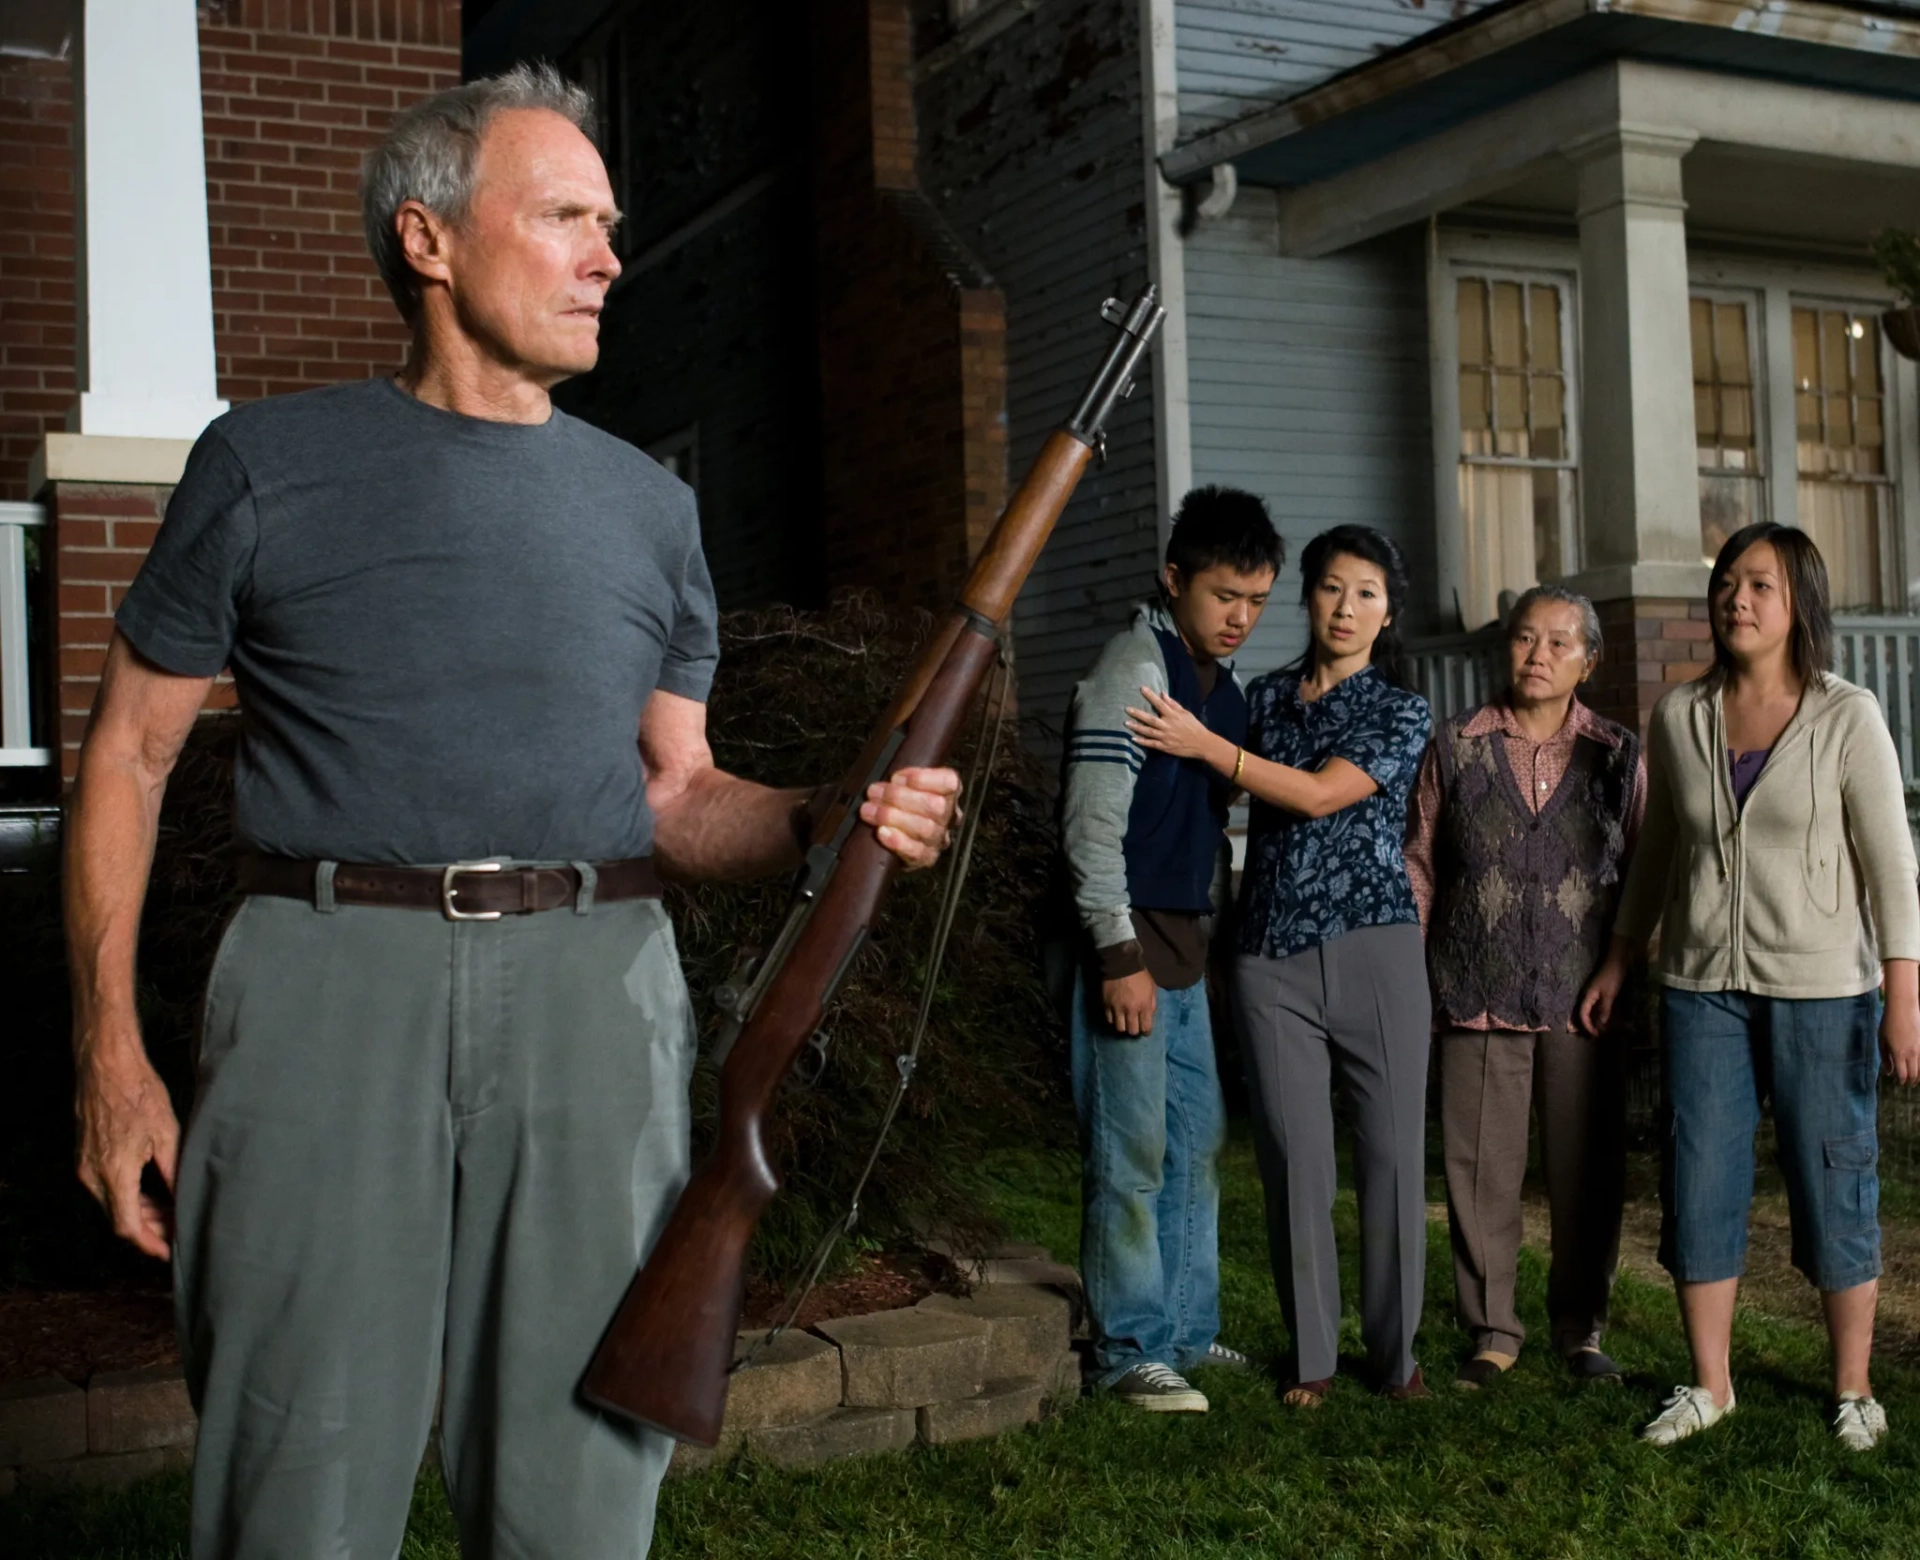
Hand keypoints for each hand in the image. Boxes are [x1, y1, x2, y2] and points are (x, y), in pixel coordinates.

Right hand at [74, 1022, 178, 1259]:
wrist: (106, 1065)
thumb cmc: (138, 1093)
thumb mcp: (166, 1134)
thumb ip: (173, 1173)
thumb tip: (184, 1201)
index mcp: (114, 1174)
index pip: (128, 1226)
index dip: (150, 1243)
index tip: (170, 1252)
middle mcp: (93, 1176)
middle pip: (120, 1218)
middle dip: (150, 1230)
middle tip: (178, 1231)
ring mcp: (85, 1166)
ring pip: (113, 1204)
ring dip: (140, 1212)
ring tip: (171, 1213)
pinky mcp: (85, 1157)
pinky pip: (107, 1188)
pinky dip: (129, 1195)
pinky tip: (153, 1192)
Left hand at [862, 765, 961, 869]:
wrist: (895, 840)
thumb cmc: (899, 806)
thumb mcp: (902, 786)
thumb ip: (900, 780)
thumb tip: (883, 781)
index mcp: (947, 792)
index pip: (949, 781)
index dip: (924, 778)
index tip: (896, 777)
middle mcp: (948, 816)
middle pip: (935, 805)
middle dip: (900, 797)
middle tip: (874, 793)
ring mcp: (939, 838)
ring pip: (925, 828)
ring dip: (892, 817)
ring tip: (869, 811)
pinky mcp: (927, 858)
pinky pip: (917, 852)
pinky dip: (898, 841)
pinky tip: (882, 832)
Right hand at [1102, 970, 1157, 1035]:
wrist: (1121, 964)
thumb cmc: (1140, 975)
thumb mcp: (1152, 988)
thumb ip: (1152, 1004)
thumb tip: (1149, 1016)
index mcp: (1144, 1005)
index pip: (1146, 1028)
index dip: (1146, 1031)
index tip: (1145, 1030)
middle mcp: (1131, 1010)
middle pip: (1132, 1031)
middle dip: (1135, 1031)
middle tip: (1134, 1026)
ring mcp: (1117, 1008)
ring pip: (1120, 1028)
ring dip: (1123, 1026)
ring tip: (1124, 1021)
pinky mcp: (1107, 1005)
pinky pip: (1110, 1019)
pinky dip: (1113, 1019)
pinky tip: (1116, 1015)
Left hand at [1125, 686, 1222, 762]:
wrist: (1202, 744)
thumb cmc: (1194, 726)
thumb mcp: (1185, 713)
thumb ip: (1173, 704)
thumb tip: (1162, 694)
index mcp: (1173, 716)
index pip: (1160, 703)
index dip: (1150, 696)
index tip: (1142, 688)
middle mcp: (1168, 726)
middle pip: (1150, 719)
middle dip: (1138, 714)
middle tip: (1127, 709)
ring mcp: (1165, 737)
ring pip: (1148, 731)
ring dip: (1137, 727)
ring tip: (1126, 723)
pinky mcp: (1165, 747)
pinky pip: (1152, 744)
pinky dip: (1142, 742)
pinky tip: (1133, 739)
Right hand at [1577, 943, 1630, 1036]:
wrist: (1617, 962)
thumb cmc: (1612, 976)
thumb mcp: (1610, 994)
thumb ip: (1605, 1009)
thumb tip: (1601, 1024)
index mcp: (1588, 996)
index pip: (1583, 1013)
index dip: (1587, 1025)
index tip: (1594, 1034)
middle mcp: (1588, 996)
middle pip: (1585, 1013)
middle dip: (1590, 1025)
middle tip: (1599, 1035)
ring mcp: (1594, 995)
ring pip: (1591, 1011)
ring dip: (1596, 1020)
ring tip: (1603, 1030)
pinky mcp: (1601, 994)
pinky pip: (1597, 1007)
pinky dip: (1600, 1014)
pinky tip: (1606, 1019)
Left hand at [1882, 960, 1919, 1084]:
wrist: (1902, 1009)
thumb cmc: (1888, 1024)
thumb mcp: (1881, 1041)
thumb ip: (1885, 1057)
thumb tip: (1888, 1072)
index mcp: (1899, 1054)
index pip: (1902, 1073)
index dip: (1901, 1080)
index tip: (1899, 1083)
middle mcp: (1911, 1053)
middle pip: (1914, 1073)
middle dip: (1911, 1080)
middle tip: (1907, 1084)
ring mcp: (1919, 1048)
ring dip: (1918, 1075)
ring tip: (1914, 1079)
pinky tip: (1918, 1067)